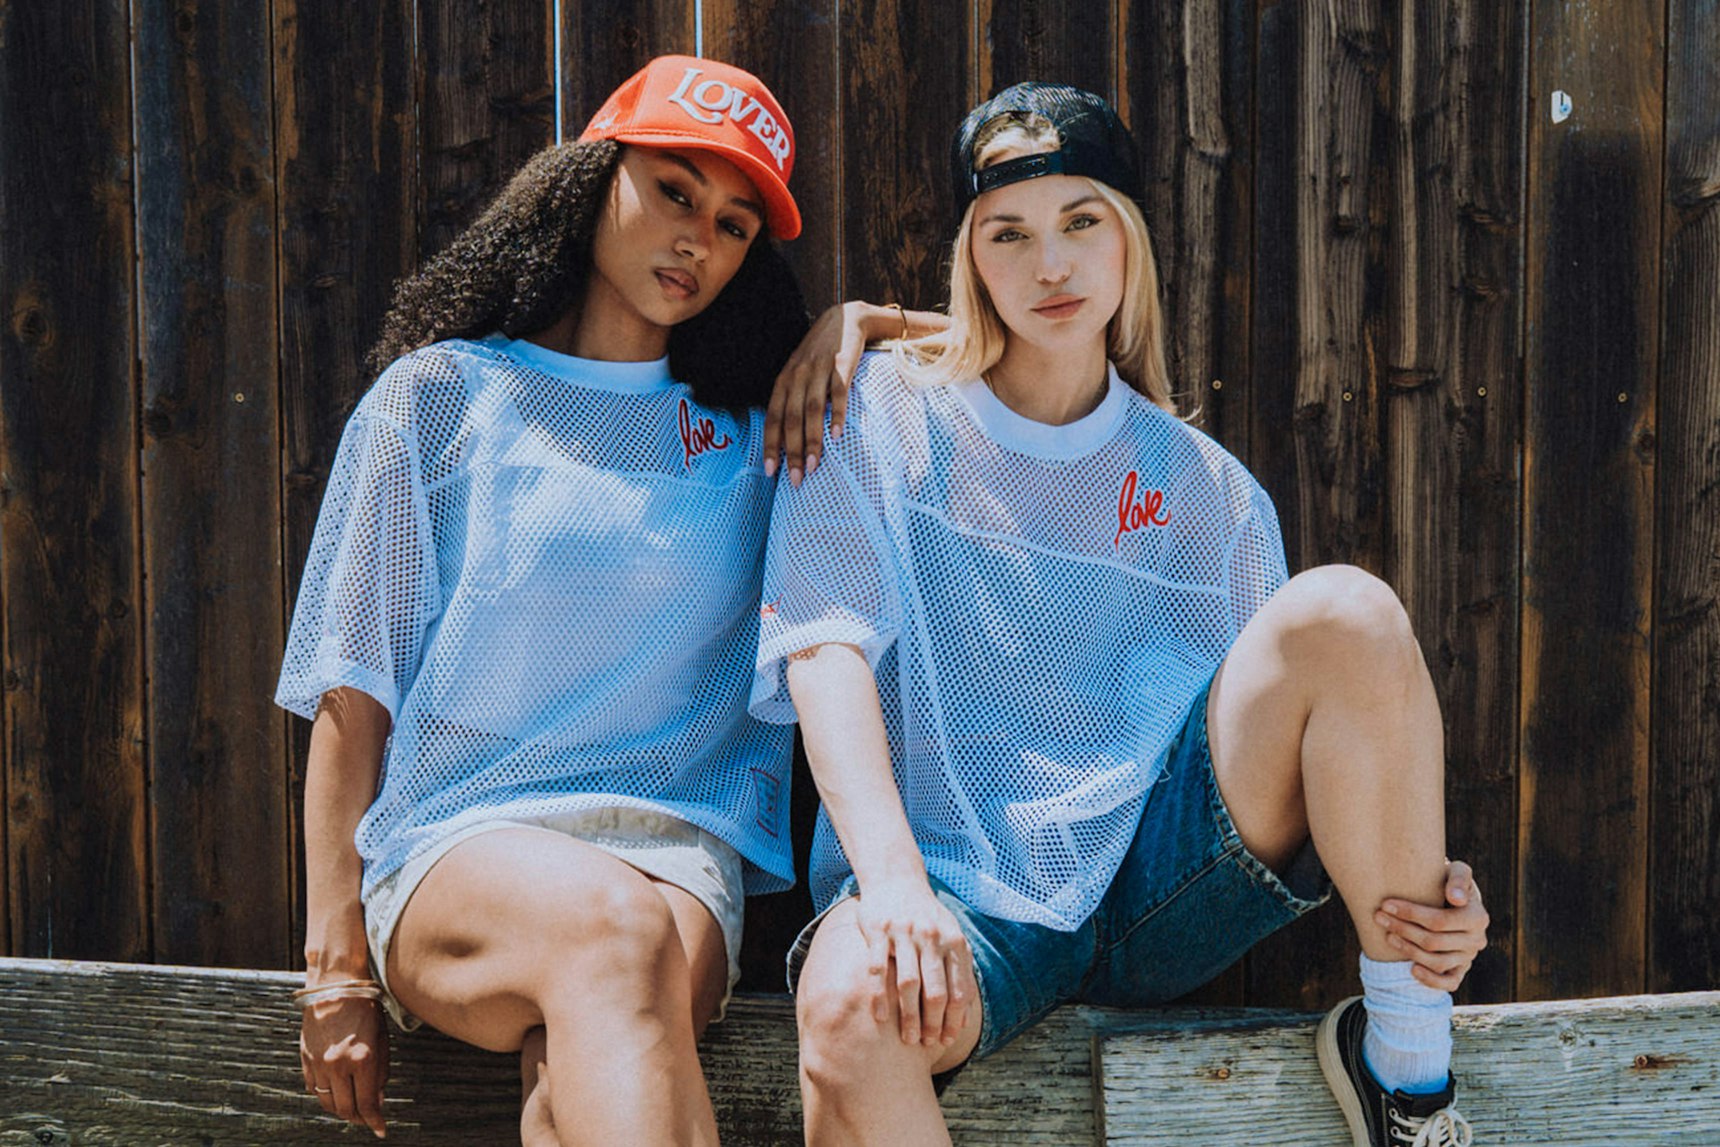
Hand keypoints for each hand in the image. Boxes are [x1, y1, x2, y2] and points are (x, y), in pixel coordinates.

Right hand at [301, 994, 389, 1136]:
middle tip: (367, 1119)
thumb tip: (377, 1102)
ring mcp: (319, 1063)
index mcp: (362, 1059)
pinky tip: (335, 1091)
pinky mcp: (306, 1059)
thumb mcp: (382, 1040)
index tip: (381, 1129)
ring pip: (327, 1103)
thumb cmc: (364, 1009)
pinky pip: (314, 1089)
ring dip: (340, 1109)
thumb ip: (380, 1073)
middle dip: (358, 1118)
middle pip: (345, 1109)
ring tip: (352, 1107)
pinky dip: (325, 1095)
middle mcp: (338, 1065)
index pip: (367, 1104)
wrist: (336, 986)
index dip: (375, 1121)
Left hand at [763, 301, 873, 484]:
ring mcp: (819, 369)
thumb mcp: (799, 374)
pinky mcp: (842, 364)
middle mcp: (797, 375)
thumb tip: (786, 441)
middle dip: (791, 451)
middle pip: (790, 418)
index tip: (770, 471)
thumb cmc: (819, 355)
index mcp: (783, 381)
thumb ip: (792, 401)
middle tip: (795, 479)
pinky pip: (838, 392)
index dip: (770, 445)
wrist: (846, 319)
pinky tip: (837, 435)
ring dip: (812, 439)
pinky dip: (837, 413)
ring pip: (811, 409)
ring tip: (813, 465)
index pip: (772, 417)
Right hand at [855, 877, 976, 1048]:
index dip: (954, 1019)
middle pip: (935, 991)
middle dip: (933, 1023)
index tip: (947, 1039)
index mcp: (953, 941)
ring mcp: (904, 934)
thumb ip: (960, 968)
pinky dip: (879, 996)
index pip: (959, 990)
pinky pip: (878, 970)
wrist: (896, 879)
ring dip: (909, 1016)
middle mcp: (931, 938)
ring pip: (908, 984)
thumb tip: (964, 1011)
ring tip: (908, 1039)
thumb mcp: (951, 934)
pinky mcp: (878, 932)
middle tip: (927, 1044)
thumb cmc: (927, 916)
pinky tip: (881, 1018)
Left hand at [1377, 859, 1489, 991]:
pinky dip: (1431, 980)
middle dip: (1402, 929)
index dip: (1411, 914)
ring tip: (1388, 936)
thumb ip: (1459, 878)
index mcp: (1478, 917)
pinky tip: (1411, 969)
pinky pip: (1450, 983)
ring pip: (1437, 962)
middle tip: (1379, 917)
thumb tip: (1456, 898)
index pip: (1440, 921)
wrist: (1451, 899)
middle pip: (1434, 942)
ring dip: (1408, 951)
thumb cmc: (1448, 881)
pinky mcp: (1461, 970)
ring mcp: (1469, 957)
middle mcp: (1476, 940)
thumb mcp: (1456, 871)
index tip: (1386, 904)